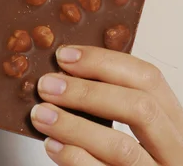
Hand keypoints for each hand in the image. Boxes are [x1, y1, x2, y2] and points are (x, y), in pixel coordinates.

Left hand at [30, 45, 182, 164]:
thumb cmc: (130, 160)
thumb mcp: (135, 128)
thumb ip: (113, 101)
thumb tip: (63, 72)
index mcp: (172, 120)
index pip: (147, 77)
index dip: (104, 62)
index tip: (65, 56)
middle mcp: (173, 148)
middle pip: (139, 107)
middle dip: (87, 92)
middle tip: (48, 85)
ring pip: (121, 147)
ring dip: (73, 126)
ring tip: (41, 115)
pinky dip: (74, 158)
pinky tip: (52, 145)